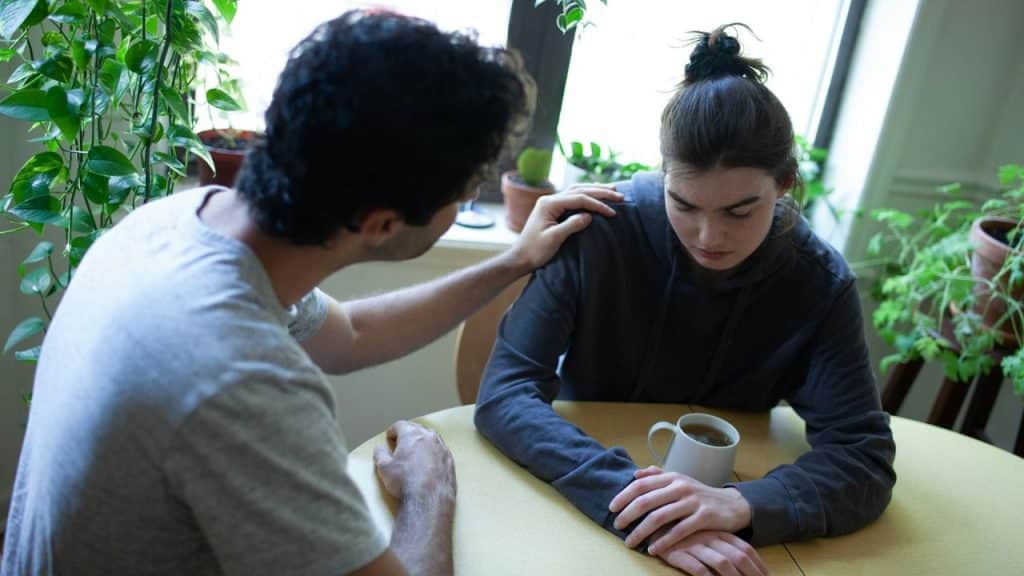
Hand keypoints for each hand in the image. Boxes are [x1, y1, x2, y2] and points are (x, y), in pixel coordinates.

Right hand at [373, 420, 455, 509]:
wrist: (429, 500)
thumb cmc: (404, 481)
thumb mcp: (384, 468)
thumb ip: (380, 455)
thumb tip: (379, 449)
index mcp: (412, 435)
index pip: (401, 425)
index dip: (393, 430)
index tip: (390, 436)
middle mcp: (429, 437)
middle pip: (418, 428)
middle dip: (409, 433)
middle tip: (402, 441)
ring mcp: (443, 449)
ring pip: (432, 438)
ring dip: (423, 441)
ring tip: (417, 450)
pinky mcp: (451, 461)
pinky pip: (441, 451)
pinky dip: (434, 452)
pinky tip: (430, 462)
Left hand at [508, 183, 621, 270]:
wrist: (520, 258)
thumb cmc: (535, 251)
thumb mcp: (553, 239)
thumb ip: (571, 225)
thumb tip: (589, 216)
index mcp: (549, 203)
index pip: (579, 199)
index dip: (597, 204)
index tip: (613, 212)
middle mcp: (550, 199)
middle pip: (579, 190)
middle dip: (600, 192)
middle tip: (619, 195)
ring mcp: (551, 203)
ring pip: (576, 191)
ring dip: (594, 190)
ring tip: (611, 190)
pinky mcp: (553, 210)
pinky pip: (573, 198)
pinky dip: (586, 196)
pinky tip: (595, 196)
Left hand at [609, 466, 751, 554]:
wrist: (733, 505)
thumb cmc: (700, 495)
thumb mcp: (680, 480)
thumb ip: (658, 476)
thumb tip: (635, 474)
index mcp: (672, 477)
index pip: (641, 485)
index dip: (624, 496)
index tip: (612, 508)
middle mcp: (680, 487)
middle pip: (646, 501)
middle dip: (627, 515)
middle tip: (617, 526)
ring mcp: (692, 502)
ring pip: (659, 517)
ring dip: (641, 531)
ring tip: (630, 542)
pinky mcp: (704, 517)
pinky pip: (679, 531)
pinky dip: (664, 541)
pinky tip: (653, 549)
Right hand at [656, 531, 768, 575]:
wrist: (648, 519)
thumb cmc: (679, 531)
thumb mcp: (701, 533)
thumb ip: (720, 542)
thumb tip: (742, 560)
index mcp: (718, 532)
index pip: (745, 548)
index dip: (758, 564)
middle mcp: (710, 537)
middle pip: (738, 556)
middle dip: (752, 574)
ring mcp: (695, 544)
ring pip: (722, 562)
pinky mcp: (679, 552)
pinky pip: (698, 568)